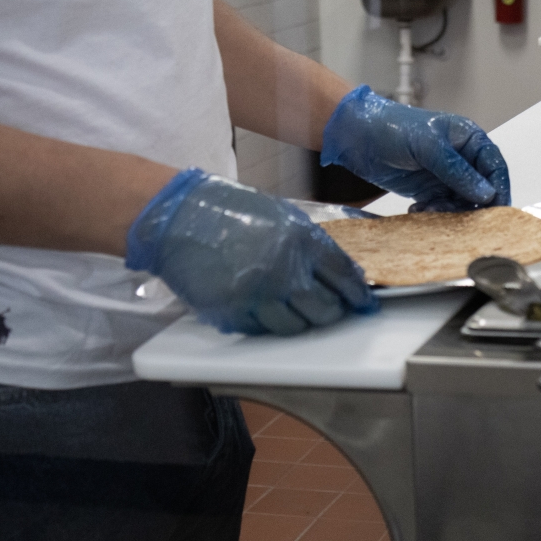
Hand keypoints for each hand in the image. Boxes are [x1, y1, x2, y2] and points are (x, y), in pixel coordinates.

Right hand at [125, 168, 376, 335]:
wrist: (177, 217)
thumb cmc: (227, 211)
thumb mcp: (280, 215)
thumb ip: (310, 243)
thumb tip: (340, 270)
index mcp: (301, 239)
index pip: (344, 275)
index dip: (357, 294)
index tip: (363, 303)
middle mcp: (284, 269)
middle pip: (326, 309)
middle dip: (332, 313)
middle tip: (330, 311)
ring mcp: (258, 295)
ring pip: (296, 327)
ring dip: (300, 322)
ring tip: (294, 310)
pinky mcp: (234, 312)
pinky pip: (263, 330)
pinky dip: (268, 324)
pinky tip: (264, 309)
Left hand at [320, 85, 510, 211]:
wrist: (357, 137)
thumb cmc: (394, 128)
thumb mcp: (428, 146)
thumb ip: (457, 171)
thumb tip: (486, 193)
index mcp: (468, 138)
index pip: (494, 165)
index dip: (499, 187)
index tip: (497, 208)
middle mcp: (461, 158)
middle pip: (481, 188)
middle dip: (473, 205)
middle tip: (462, 219)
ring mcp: (445, 175)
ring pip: (462, 202)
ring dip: (450, 211)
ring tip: (430, 209)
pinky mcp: (429, 190)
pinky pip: (442, 207)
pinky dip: (434, 213)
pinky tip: (418, 210)